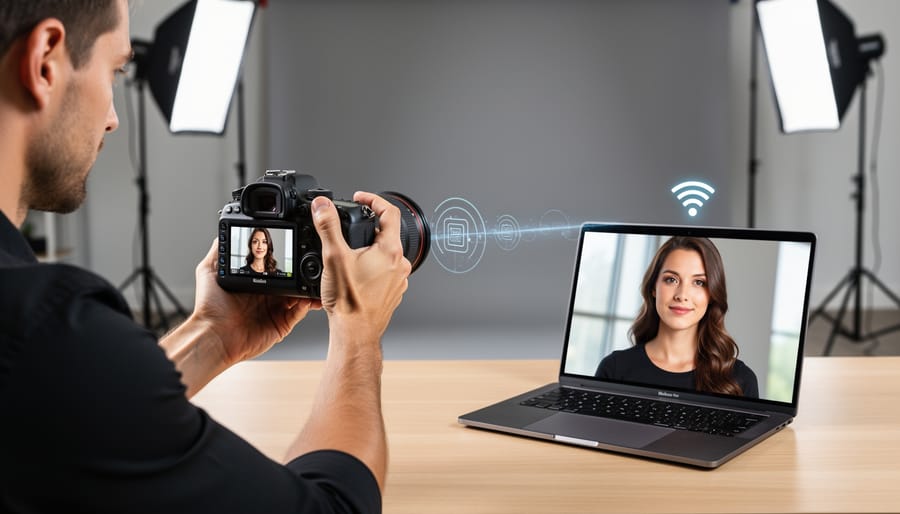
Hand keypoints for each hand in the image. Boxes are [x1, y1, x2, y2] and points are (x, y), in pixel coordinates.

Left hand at [191, 240, 318, 364]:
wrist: (214, 335)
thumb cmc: (210, 308)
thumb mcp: (208, 272)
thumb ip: (217, 252)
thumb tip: (220, 233)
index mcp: (254, 283)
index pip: (274, 269)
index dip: (285, 261)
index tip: (294, 249)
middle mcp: (266, 297)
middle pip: (290, 281)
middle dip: (301, 273)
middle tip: (308, 262)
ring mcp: (275, 310)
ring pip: (299, 295)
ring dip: (308, 287)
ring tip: (314, 278)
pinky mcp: (282, 324)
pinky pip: (300, 312)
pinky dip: (307, 304)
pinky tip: (309, 296)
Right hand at [312, 191, 410, 340]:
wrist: (355, 334)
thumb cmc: (349, 302)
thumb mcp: (334, 257)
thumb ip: (328, 226)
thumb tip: (322, 206)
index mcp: (391, 251)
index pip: (389, 212)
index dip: (373, 200)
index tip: (360, 198)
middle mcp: (400, 264)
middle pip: (387, 234)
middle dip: (368, 227)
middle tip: (350, 227)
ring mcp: (398, 280)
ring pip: (386, 255)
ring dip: (370, 249)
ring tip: (350, 253)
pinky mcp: (392, 293)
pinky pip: (384, 273)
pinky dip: (371, 268)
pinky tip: (355, 275)